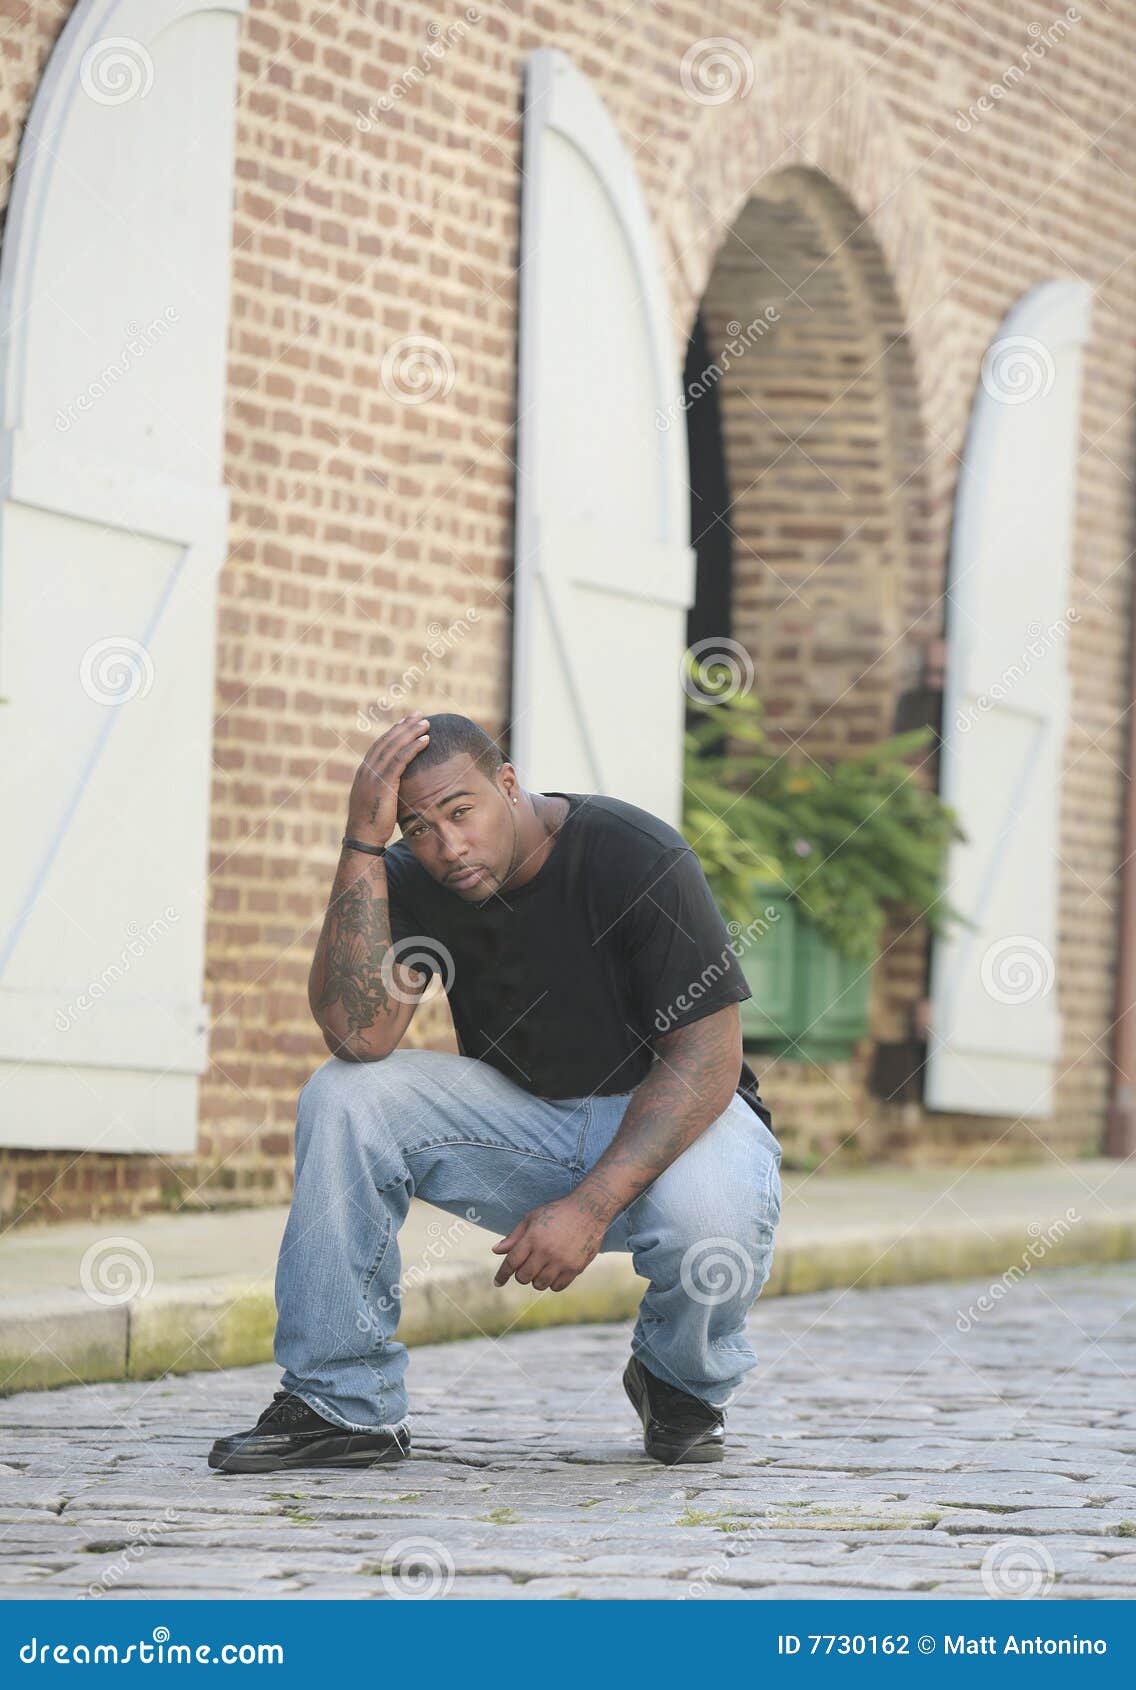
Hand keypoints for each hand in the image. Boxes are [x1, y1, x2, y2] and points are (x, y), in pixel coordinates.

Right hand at [346, 711, 429, 842]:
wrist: (363, 837)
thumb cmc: (373, 824)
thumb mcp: (377, 801)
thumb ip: (385, 789)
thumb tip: (396, 786)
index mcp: (364, 772)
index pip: (380, 746)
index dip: (394, 732)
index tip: (406, 722)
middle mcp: (367, 769)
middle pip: (387, 741)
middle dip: (404, 726)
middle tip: (418, 714)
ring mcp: (373, 775)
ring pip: (394, 747)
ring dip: (411, 732)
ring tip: (425, 723)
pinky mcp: (383, 783)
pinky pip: (400, 760)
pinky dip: (413, 747)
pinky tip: (425, 740)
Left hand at [491, 1192, 611, 1291]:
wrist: (588, 1210)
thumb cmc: (557, 1213)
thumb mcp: (532, 1218)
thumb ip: (514, 1236)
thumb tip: (496, 1250)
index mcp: (533, 1237)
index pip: (512, 1262)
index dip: (502, 1274)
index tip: (497, 1283)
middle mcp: (546, 1251)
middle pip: (523, 1277)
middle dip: (521, 1274)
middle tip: (527, 1266)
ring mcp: (562, 1261)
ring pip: (539, 1284)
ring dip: (536, 1279)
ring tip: (541, 1268)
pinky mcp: (575, 1268)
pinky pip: (556, 1287)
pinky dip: (551, 1283)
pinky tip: (553, 1272)